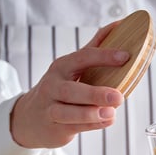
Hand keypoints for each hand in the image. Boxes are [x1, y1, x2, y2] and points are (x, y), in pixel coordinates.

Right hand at [10, 22, 128, 148]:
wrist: (29, 118)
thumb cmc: (59, 89)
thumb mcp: (71, 68)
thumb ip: (93, 49)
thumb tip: (117, 26)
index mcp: (62, 67)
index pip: (82, 58)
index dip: (104, 56)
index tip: (125, 56)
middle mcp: (53, 87)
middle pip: (72, 90)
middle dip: (95, 93)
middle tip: (118, 96)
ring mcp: (52, 109)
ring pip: (70, 112)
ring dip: (92, 113)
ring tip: (111, 113)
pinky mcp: (56, 128)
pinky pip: (76, 127)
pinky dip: (93, 125)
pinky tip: (107, 121)